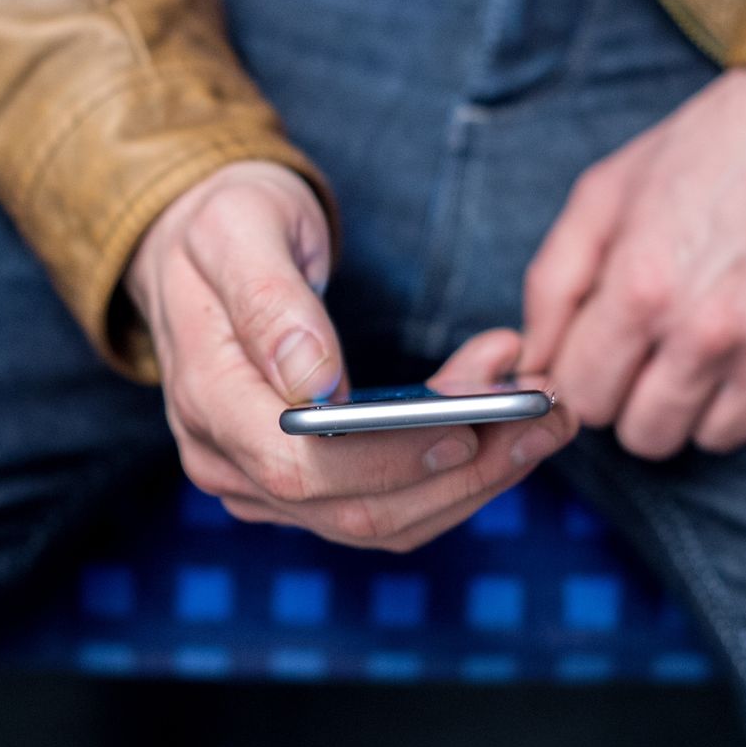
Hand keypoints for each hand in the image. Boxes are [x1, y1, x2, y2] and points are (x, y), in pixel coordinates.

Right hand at [128, 162, 578, 550]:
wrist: (197, 247)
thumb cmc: (220, 227)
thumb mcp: (238, 230)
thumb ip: (271, 301)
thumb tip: (315, 380)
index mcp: (207, 402)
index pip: (300, 468)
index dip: (389, 462)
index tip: (469, 428)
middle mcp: (230, 462)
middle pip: (357, 510)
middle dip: (465, 471)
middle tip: (548, 414)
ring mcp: (264, 484)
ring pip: (386, 519)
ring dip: (477, 476)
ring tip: (546, 414)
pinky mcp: (307, 484)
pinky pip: (391, 500)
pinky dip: (456, 470)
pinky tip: (506, 421)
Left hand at [520, 68, 745, 459]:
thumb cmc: (710, 148)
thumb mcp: (605, 193)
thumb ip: (554, 284)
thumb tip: (533, 362)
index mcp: (644, 288)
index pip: (585, 400)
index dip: (585, 380)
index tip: (602, 354)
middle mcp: (712, 331)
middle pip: (648, 436)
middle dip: (638, 401)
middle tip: (654, 352)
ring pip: (716, 438)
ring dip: (704, 401)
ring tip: (711, 339)